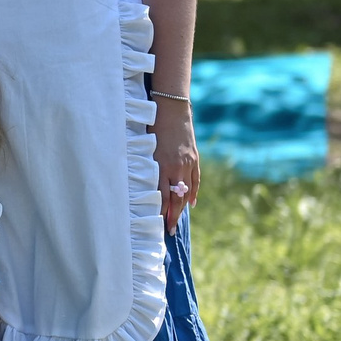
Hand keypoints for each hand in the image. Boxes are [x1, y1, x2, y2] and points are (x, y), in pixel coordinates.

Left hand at [154, 99, 199, 232]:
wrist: (170, 109)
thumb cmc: (151, 127)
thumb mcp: (145, 148)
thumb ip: (146, 168)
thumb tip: (144, 187)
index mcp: (161, 166)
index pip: (162, 196)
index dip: (161, 212)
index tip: (158, 225)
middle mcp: (176, 167)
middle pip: (175, 198)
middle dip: (172, 216)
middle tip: (169, 231)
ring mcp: (187, 163)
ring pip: (186, 191)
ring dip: (182, 207)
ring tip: (177, 221)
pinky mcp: (194, 158)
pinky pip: (196, 180)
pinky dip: (193, 192)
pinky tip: (191, 203)